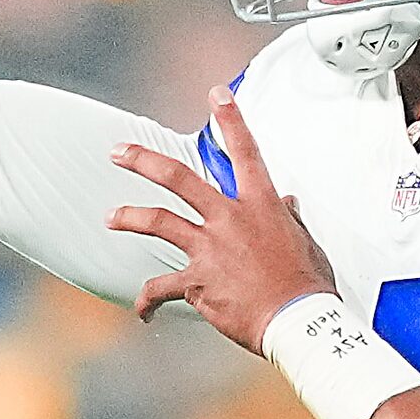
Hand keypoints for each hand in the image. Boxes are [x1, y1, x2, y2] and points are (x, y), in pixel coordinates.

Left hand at [107, 92, 336, 347]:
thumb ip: (288, 219)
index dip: (231, 119)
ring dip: (129, 218)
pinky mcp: (197, 282)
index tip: (218, 95)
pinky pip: (161, 287)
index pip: (245, 151)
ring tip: (112, 218)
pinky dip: (148, 299)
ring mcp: (210, 249)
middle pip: (178, 178)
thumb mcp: (304, 242)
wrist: (298, 323)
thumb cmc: (307, 285)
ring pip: (158, 222)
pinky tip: (142, 309)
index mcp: (260, 204)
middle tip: (118, 152)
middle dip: (143, 161)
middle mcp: (230, 219)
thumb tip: (286, 205)